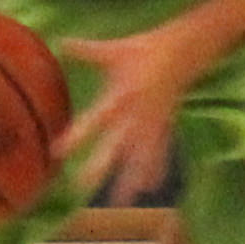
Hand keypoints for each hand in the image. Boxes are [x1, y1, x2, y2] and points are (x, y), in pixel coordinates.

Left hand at [57, 26, 202, 203]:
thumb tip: (60, 43)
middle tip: (81, 186)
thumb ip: (86, 51)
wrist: (187, 49)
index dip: (78, 136)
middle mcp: (138, 114)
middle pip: (117, 146)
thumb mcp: (115, 49)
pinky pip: (160, 151)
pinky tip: (148, 188)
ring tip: (119, 200)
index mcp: (123, 95)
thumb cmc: (145, 48)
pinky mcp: (166, 124)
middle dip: (101, 166)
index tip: (57, 152)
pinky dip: (155, 169)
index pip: (96, 119)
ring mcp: (153, 122)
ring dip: (129, 178)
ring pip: (139, 156)